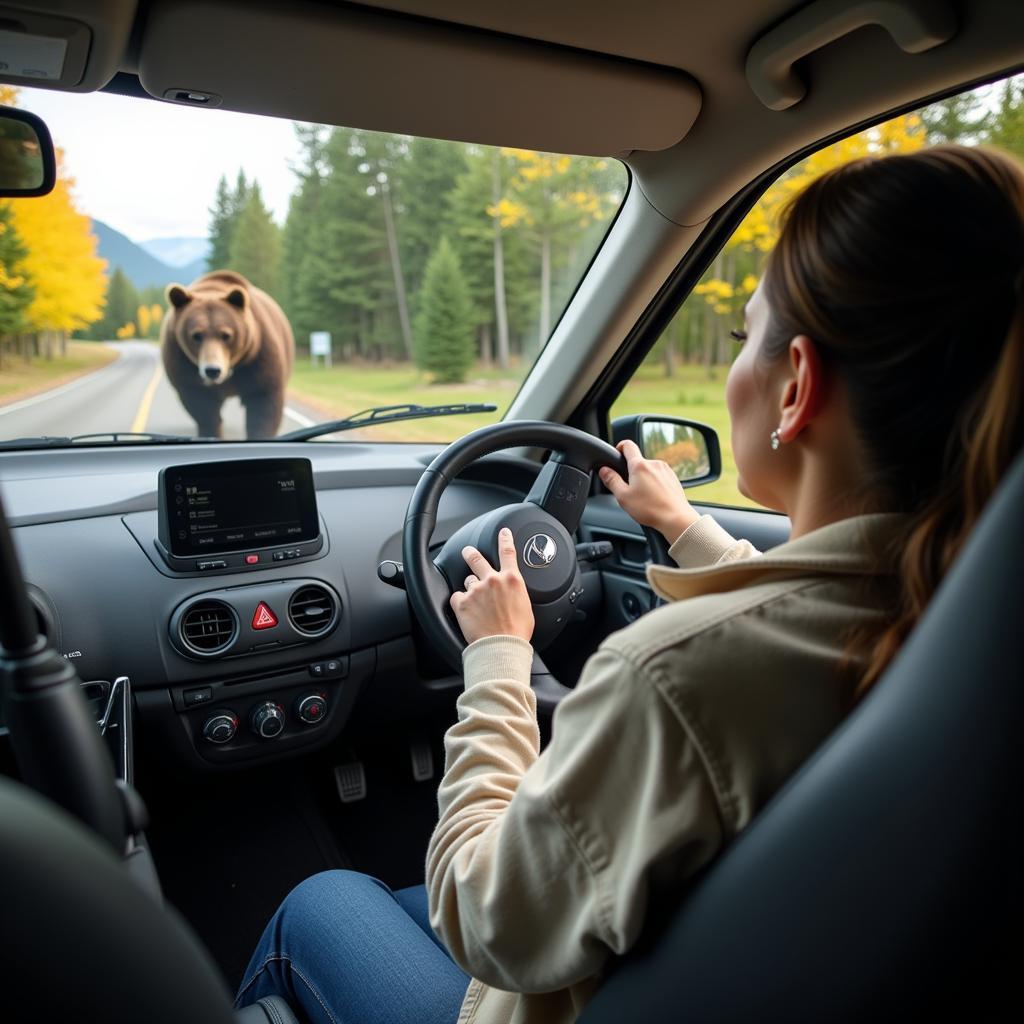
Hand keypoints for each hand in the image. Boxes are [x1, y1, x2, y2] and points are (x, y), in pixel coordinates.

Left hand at [450, 527, 534, 644]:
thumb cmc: (517, 631)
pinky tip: (468, 614)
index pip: (508, 552)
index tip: (502, 532)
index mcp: (512, 580)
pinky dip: (460, 604)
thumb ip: (515, 593)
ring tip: (476, 606)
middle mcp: (493, 580)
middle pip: (477, 558)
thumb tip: (511, 594)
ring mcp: (476, 590)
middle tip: (467, 551)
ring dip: (470, 590)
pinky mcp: (462, 602)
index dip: (504, 539)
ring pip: (468, 582)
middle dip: (470, 553)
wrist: (502, 646)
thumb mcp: (525, 606)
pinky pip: (457, 597)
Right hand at [598, 439, 699, 542]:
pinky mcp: (673, 477)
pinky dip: (654, 483)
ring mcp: (665, 470)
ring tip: (643, 497)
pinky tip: (654, 498)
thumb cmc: (650, 509)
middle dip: (631, 472)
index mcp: (640, 465)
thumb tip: (604, 470)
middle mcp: (654, 464)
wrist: (676, 518)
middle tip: (629, 488)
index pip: (628, 445)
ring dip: (643, 479)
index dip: (619, 447)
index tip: (617, 455)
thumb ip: (611, 480)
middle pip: (638, 461)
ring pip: (648, 470)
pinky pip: (659, 476)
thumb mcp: (623, 496)